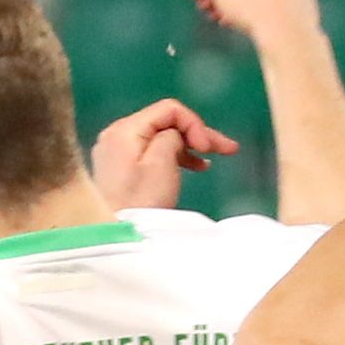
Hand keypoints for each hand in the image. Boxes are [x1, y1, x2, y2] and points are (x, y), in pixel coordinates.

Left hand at [92, 99, 238, 211]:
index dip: (195, 124)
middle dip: (197, 134)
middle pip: (165, 123)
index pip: (169, 110)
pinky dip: (174, 156)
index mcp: (125, 129)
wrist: (116, 235)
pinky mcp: (120, 167)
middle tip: (228, 149)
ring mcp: (116, 151)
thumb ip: (172, 137)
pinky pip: (152, 152)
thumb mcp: (162, 163)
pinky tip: (194, 166)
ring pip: (161, 138)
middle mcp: (117, 134)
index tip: (209, 148)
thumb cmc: (141, 200)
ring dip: (188, 146)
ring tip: (213, 159)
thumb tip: (176, 135)